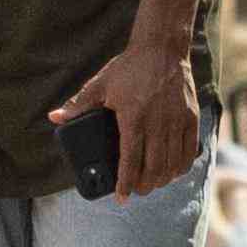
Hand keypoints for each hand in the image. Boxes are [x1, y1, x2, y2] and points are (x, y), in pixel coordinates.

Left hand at [54, 39, 200, 202]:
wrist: (162, 49)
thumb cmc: (129, 68)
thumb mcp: (101, 85)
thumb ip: (79, 105)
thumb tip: (55, 117)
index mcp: (133, 118)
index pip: (130, 160)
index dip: (125, 183)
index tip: (121, 197)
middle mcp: (158, 123)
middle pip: (154, 167)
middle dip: (144, 185)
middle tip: (136, 191)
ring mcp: (177, 121)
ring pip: (173, 163)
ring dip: (163, 179)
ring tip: (152, 184)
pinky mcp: (192, 118)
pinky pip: (190, 151)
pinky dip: (182, 166)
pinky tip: (173, 171)